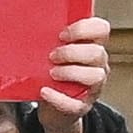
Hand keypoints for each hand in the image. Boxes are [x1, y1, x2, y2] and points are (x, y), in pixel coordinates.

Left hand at [37, 16, 111, 132]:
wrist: (54, 110)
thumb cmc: (55, 76)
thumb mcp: (57, 54)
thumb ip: (54, 40)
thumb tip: (31, 22)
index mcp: (92, 48)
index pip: (101, 29)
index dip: (84, 28)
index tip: (62, 34)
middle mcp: (98, 66)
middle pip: (97, 53)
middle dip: (72, 52)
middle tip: (52, 56)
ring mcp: (93, 88)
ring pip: (95, 76)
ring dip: (70, 72)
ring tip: (51, 73)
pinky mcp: (82, 107)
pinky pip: (76, 104)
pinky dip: (58, 97)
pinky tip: (44, 91)